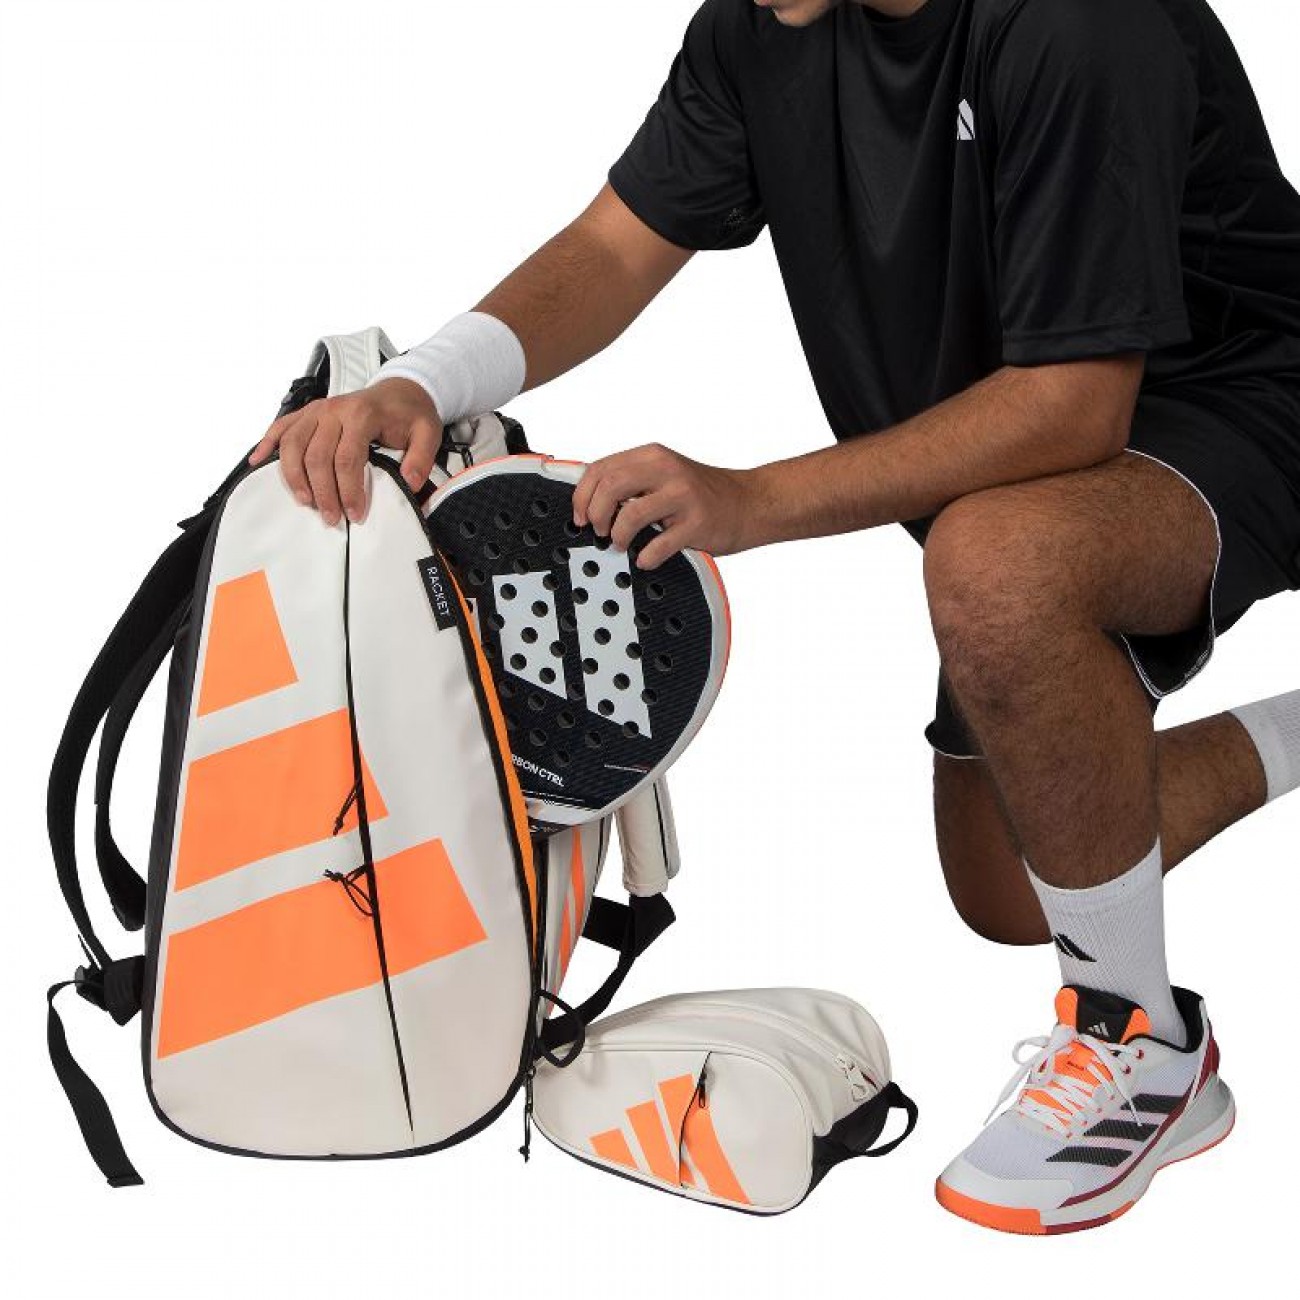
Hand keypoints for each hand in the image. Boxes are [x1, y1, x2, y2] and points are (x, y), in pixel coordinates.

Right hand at [248, 378, 441, 524]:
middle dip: (323, 492)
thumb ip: (421, 458)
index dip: (348, 490)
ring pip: (293, 444)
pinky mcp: (307, 413)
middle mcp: (334, 409)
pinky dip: (266, 444)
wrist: (400, 390)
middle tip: (332, 518)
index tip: (355, 514)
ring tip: (306, 502)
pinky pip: (281, 427)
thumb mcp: (428, 432)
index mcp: (362, 414)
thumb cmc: (409, 414)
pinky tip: (257, 462)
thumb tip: (410, 482)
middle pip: (317, 456)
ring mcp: (317, 410)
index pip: (347, 458)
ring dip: (295, 477)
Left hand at [572, 443, 762, 568]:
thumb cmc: (703, 494)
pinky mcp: (696, 524)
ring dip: (618, 537)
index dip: (582, 496)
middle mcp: (667, 471)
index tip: (580, 516)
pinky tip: (647, 558)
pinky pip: (658, 546)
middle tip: (599, 531)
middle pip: (610, 487)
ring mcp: (683, 497)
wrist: (749, 503)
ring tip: (622, 545)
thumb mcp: (665, 474)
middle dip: (595, 515)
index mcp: (653, 456)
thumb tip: (589, 502)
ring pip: (630, 515)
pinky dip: (646, 557)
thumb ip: (632, 481)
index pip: (601, 468)